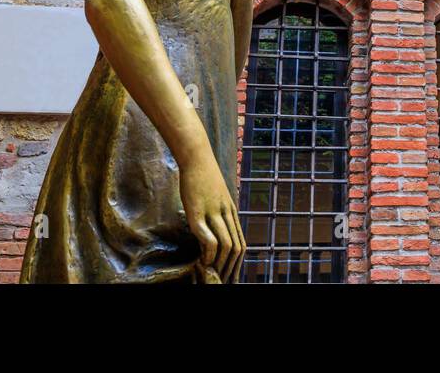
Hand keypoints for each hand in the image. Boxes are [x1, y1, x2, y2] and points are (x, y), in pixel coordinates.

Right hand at [179, 152, 244, 282]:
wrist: (197, 157)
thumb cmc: (203, 176)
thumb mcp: (216, 195)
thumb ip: (218, 212)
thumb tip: (213, 229)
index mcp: (232, 212)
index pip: (242, 243)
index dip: (238, 263)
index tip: (232, 276)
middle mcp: (227, 214)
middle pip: (237, 248)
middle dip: (232, 269)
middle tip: (224, 281)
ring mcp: (214, 214)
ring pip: (227, 246)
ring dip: (220, 265)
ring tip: (212, 275)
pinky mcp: (198, 213)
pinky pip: (209, 239)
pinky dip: (208, 254)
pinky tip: (202, 260)